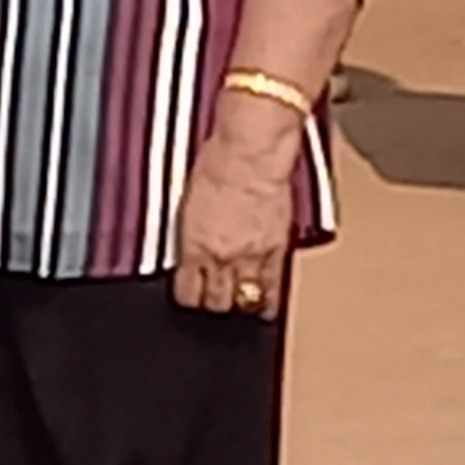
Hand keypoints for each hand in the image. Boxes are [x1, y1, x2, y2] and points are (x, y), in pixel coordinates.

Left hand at [173, 122, 297, 321]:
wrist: (250, 154)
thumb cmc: (216, 163)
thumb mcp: (187, 202)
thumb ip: (189, 233)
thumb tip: (187, 250)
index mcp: (193, 245)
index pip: (188, 291)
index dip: (188, 298)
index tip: (189, 297)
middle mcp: (221, 257)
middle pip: (216, 301)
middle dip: (213, 305)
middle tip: (213, 302)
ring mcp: (251, 257)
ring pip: (244, 300)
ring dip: (239, 304)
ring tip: (238, 305)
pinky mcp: (276, 250)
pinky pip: (273, 288)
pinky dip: (268, 303)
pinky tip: (265, 310)